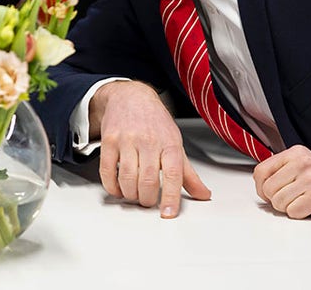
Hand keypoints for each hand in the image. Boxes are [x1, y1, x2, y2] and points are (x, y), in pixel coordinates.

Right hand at [92, 81, 211, 216]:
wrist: (130, 97)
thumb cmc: (155, 122)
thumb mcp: (175, 143)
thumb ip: (188, 172)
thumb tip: (203, 194)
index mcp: (169, 144)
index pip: (173, 175)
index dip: (171, 197)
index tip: (168, 214)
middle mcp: (149, 141)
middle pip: (148, 180)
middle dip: (147, 199)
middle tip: (148, 200)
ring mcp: (127, 140)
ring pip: (127, 178)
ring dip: (130, 194)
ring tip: (134, 194)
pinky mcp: (109, 141)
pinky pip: (107, 171)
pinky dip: (112, 186)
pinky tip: (118, 188)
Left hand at [253, 145, 310, 229]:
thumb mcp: (304, 168)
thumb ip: (281, 172)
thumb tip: (258, 186)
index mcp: (296, 153)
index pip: (260, 171)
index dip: (262, 188)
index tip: (271, 194)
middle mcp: (302, 162)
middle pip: (267, 189)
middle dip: (277, 200)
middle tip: (295, 200)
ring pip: (278, 201)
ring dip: (290, 208)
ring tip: (305, 202)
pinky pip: (292, 212)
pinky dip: (300, 215)